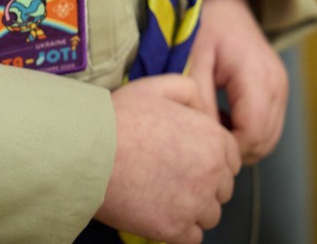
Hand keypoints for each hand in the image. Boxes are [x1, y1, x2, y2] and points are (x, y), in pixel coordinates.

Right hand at [96, 75, 240, 243]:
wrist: (87, 150)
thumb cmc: (118, 118)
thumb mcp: (155, 87)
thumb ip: (187, 90)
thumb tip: (201, 107)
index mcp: (213, 138)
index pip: (230, 159)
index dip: (208, 159)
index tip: (186, 160)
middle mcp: (212, 172)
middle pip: (221, 189)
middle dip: (201, 184)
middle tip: (169, 177)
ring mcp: (194, 203)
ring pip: (208, 215)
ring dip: (190, 208)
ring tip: (160, 194)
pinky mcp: (175, 229)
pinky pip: (191, 237)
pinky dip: (177, 230)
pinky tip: (156, 212)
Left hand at [188, 0, 287, 163]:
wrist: (224, 3)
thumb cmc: (204, 27)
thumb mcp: (193, 61)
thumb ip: (199, 102)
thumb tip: (205, 139)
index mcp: (257, 76)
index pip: (253, 133)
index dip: (227, 147)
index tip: (200, 145)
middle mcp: (277, 84)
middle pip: (265, 141)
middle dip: (234, 149)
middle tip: (202, 141)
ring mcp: (281, 87)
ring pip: (269, 137)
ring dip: (242, 142)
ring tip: (211, 128)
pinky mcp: (278, 89)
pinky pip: (269, 125)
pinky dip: (248, 131)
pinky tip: (223, 119)